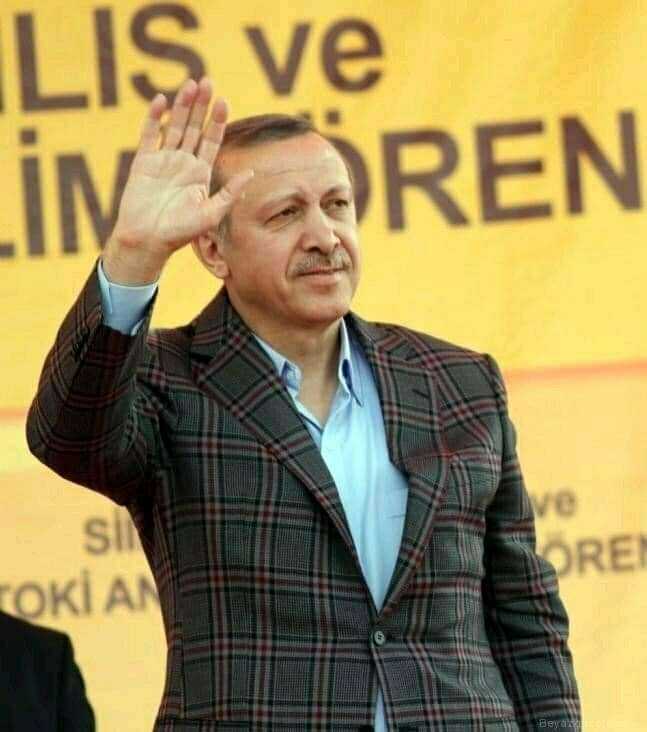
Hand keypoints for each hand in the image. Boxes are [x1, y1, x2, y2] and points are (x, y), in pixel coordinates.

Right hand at [102, 77, 252, 284]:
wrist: (147, 241)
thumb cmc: (179, 233)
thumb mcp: (211, 214)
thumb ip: (230, 194)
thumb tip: (251, 173)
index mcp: (200, 174)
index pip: (211, 141)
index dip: (218, 122)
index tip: (224, 102)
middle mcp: (183, 164)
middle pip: (194, 128)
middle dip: (201, 105)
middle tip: (208, 81)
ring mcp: (163, 161)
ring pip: (174, 126)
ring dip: (182, 105)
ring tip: (190, 84)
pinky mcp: (143, 162)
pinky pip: (149, 135)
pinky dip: (155, 117)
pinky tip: (162, 100)